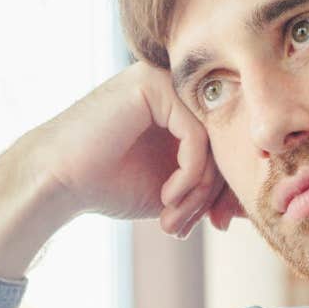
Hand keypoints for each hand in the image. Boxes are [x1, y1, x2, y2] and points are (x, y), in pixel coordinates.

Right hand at [0, 62, 241, 278]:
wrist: (56, 182)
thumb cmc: (108, 184)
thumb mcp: (174, 190)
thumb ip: (211, 188)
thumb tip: (252, 205)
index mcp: (182, 106)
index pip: (227, 144)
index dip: (226, 189)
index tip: (215, 225)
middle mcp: (176, 87)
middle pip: (224, 141)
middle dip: (212, 195)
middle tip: (188, 226)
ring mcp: (164, 80)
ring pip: (213, 140)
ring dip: (198, 191)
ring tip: (173, 218)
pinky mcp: (153, 86)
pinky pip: (196, 136)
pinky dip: (189, 175)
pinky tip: (167, 197)